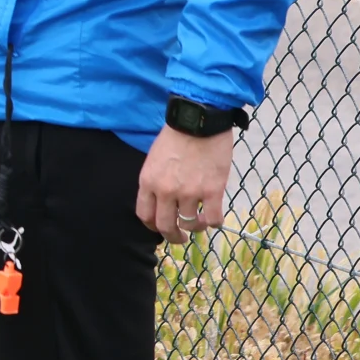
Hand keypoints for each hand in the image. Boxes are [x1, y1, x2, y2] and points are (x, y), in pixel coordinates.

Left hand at [136, 126, 234, 243]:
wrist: (198, 121)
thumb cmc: (176, 136)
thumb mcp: (154, 159)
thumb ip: (155, 181)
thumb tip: (161, 200)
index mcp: (148, 182)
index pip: (145, 215)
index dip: (153, 225)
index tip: (161, 227)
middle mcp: (166, 191)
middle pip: (165, 227)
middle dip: (173, 237)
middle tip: (180, 238)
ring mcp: (189, 193)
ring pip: (190, 225)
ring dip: (195, 228)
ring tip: (200, 223)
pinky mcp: (212, 191)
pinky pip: (213, 219)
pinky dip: (214, 222)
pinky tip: (214, 217)